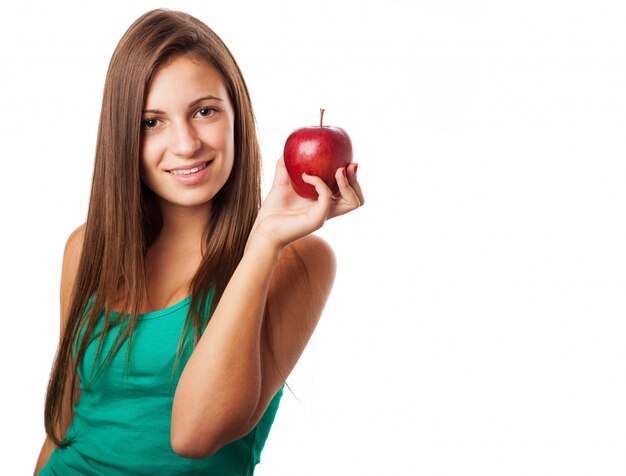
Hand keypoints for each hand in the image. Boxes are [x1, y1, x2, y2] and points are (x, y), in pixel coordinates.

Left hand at [248, 157, 363, 250]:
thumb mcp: (282, 183)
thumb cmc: (273, 210)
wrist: (264, 229)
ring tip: (337, 170)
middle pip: (357, 199)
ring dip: (347, 182)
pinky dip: (319, 182)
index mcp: (324, 203)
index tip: (346, 161)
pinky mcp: (317, 219)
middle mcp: (328, 210)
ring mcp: (324, 215)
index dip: (352, 178)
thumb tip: (288, 149)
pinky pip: (327, 197)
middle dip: (355, 180)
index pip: (349, 193)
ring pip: (352, 202)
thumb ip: (287, 167)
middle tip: (347, 165)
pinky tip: (305, 176)